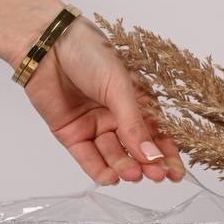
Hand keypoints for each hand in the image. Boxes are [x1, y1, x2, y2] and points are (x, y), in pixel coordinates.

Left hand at [21, 10, 184, 185]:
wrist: (48, 45)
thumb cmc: (90, 54)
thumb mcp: (120, 87)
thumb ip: (134, 124)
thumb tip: (153, 157)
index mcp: (137, 101)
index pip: (157, 134)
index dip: (167, 154)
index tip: (175, 174)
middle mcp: (119, 117)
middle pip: (137, 149)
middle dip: (147, 164)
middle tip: (156, 176)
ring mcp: (96, 127)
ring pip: (114, 156)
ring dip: (124, 167)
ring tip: (132, 175)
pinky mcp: (73, 135)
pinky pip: (89, 158)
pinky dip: (100, 170)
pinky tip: (111, 177)